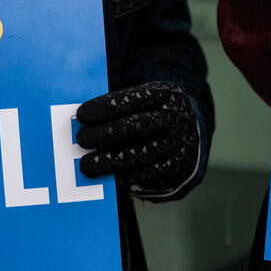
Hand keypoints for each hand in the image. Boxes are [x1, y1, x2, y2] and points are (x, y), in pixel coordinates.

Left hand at [76, 81, 200, 200]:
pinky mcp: (178, 167)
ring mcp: (179, 143)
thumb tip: (82, 121)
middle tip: (81, 140)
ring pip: (140, 154)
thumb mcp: (145, 102)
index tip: (81, 115)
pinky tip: (107, 176)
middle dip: (105, 134)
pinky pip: (147, 174)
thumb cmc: (153, 115)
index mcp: (166, 94)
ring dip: (109, 160)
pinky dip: (124, 176)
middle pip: (137, 126)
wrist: (190, 133)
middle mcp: (176, 117)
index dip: (105, 107)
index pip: (133, 99)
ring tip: (86, 164)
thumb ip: (121, 108)